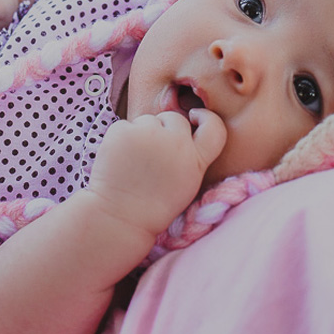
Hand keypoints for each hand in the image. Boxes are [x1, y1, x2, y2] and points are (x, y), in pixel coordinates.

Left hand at [85, 108, 226, 237]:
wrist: (120, 216)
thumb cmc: (153, 205)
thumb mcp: (186, 184)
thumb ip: (189, 155)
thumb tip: (182, 127)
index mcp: (196, 160)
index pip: (214, 126)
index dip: (206, 117)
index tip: (194, 116)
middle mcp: (176, 143)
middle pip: (174, 118)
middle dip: (164, 129)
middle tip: (152, 154)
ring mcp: (148, 134)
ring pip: (148, 120)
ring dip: (142, 133)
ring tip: (135, 161)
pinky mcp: (123, 131)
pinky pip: (124, 125)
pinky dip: (121, 137)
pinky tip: (119, 159)